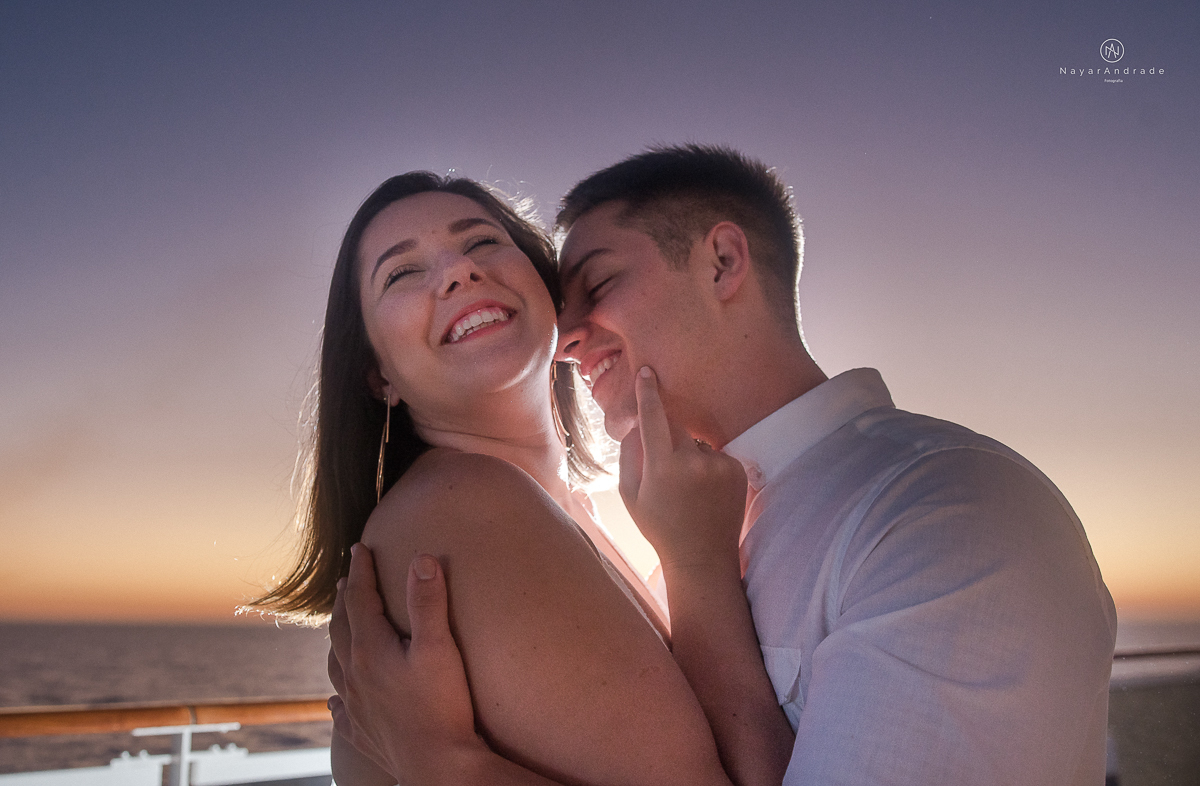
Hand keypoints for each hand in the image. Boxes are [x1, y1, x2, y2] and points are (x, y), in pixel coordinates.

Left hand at [328, 545, 482, 783]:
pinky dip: (337, 695)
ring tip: (339, 626)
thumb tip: (421, 559)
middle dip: (344, 599)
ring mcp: (355, 705)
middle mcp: (355, 674)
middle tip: (346, 580)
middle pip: (341, 627)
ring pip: (335, 664)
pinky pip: (340, 709)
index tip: (360, 547)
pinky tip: (336, 697)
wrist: (437, 767)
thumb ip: (428, 602)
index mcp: (371, 649)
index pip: (359, 598)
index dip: (360, 570)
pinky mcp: (362, 730)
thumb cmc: (442, 708)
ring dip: (336, 639)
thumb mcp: (440, 648)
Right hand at [618, 367, 747, 572]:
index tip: (646, 372)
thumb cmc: (659, 527)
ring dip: (689, 456)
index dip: (648, 393)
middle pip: (676, 427)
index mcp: (662, 467)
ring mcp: (719, 465)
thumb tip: (634, 426)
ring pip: (696, 443)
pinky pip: (715, 454)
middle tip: (666, 471)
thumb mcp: (630, 496)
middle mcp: (693, 462)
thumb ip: (628, 456)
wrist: (702, 558)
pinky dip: (708, 466)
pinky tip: (705, 493)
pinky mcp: (737, 470)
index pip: (653, 418)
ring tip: (689, 492)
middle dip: (667, 438)